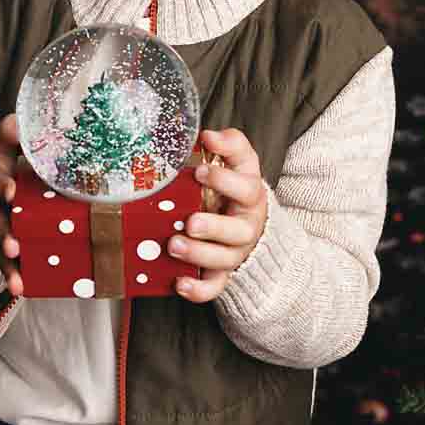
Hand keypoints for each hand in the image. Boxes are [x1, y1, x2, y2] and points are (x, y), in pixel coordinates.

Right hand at [0, 113, 24, 297]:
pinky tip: (21, 289)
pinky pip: (8, 263)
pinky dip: (13, 276)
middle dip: (2, 234)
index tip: (12, 191)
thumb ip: (11, 134)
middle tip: (12, 245)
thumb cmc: (6, 163)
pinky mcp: (6, 246)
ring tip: (17, 281)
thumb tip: (18, 124)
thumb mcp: (4, 145)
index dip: (2, 186)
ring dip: (7, 264)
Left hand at [171, 127, 267, 303]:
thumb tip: (208, 135)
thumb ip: (229, 145)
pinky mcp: (223, 273)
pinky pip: (214, 287)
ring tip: (174, 245)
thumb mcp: (239, 162)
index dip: (225, 180)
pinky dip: (198, 290)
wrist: (250, 222)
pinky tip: (179, 283)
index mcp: (250, 194)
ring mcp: (235, 252)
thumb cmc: (236, 188)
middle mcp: (246, 225)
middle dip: (213, 227)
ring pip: (224, 260)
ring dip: (199, 255)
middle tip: (189, 222)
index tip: (200, 171)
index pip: (246, 187)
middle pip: (238, 231)